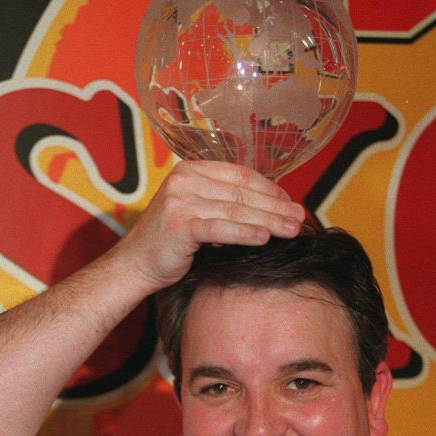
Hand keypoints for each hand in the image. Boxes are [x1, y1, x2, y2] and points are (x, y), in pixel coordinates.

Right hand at [118, 160, 304, 293]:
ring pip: (237, 209)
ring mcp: (181, 200)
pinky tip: (265, 238)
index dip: (269, 188)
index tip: (290, 202)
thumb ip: (223, 203)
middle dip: (275, 206)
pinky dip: (246, 232)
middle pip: (242, 192)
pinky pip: (222, 228)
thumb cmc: (169, 243)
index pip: (240, 175)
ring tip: (292, 230)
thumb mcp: (196, 212)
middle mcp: (185, 179)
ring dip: (269, 220)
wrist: (135, 265)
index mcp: (191, 170)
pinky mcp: (181, 224)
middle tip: (300, 217)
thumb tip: (268, 206)